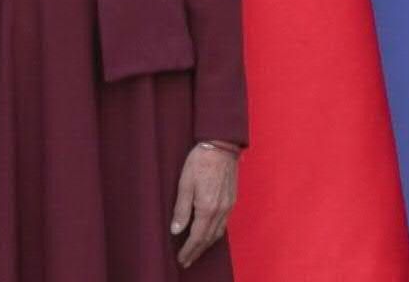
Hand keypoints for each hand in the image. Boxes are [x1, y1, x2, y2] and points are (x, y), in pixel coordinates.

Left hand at [171, 142, 237, 267]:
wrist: (222, 146)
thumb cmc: (200, 161)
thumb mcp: (185, 183)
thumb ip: (181, 208)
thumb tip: (176, 230)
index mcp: (207, 207)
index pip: (197, 236)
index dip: (189, 249)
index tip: (181, 258)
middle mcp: (221, 211)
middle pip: (208, 238)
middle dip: (197, 251)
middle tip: (187, 260)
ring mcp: (229, 206)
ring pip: (218, 233)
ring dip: (207, 245)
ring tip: (196, 251)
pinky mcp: (232, 201)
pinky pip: (224, 224)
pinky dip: (215, 234)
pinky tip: (209, 234)